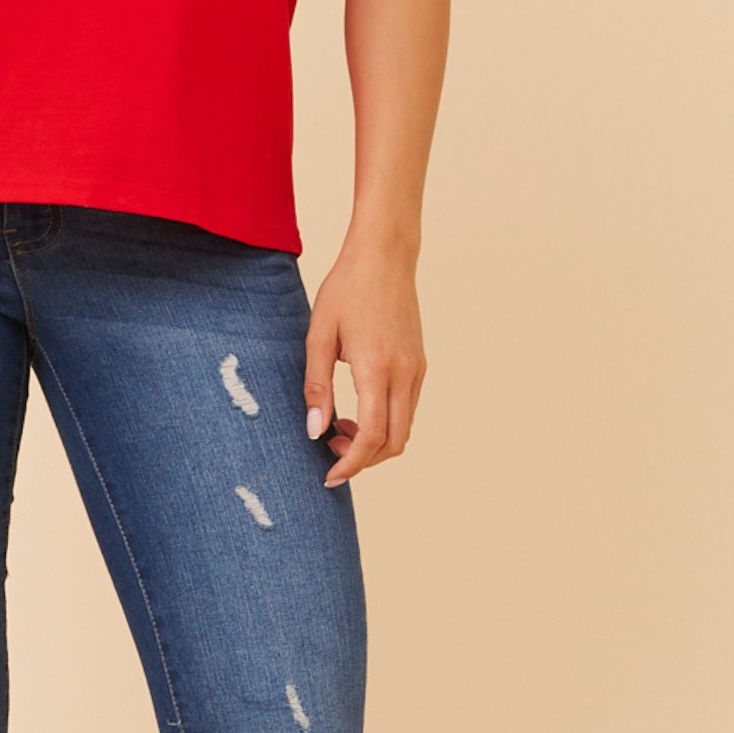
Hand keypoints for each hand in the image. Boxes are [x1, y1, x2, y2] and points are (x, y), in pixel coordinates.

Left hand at [303, 239, 425, 486]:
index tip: (329, 476)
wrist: (385, 256)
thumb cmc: (346, 290)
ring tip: (340, 427)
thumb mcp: (318, 335)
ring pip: (404, 428)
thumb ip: (316, 386)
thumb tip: (314, 431)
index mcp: (377, 368)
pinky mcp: (419, 364)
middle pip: (395, 443)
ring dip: (375, 442)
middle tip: (330, 450)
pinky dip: (385, 422)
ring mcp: (417, 369)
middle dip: (364, 459)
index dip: (351, 464)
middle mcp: (405, 374)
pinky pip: (407, 409)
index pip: (373, 437)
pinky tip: (358, 410)